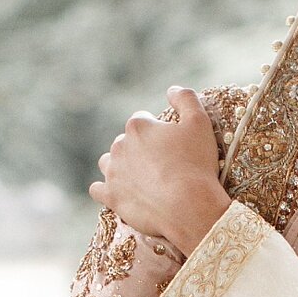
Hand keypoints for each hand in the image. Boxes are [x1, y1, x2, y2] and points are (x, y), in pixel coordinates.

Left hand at [90, 89, 230, 255]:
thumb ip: (186, 99)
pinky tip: (119, 191)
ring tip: (139, 177)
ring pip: (108, 162)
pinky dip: (106, 189)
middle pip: (125, 141)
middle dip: (139, 148)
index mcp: (137, 126)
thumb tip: (172, 90)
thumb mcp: (200, 123)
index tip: (171, 145)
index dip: (158, 131)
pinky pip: (97, 189)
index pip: (143, 120)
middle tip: (161, 164)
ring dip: (119, 165)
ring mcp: (112, 172)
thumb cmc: (196, 163)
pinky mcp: (111, 196)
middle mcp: (119, 146)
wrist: (189, 206)